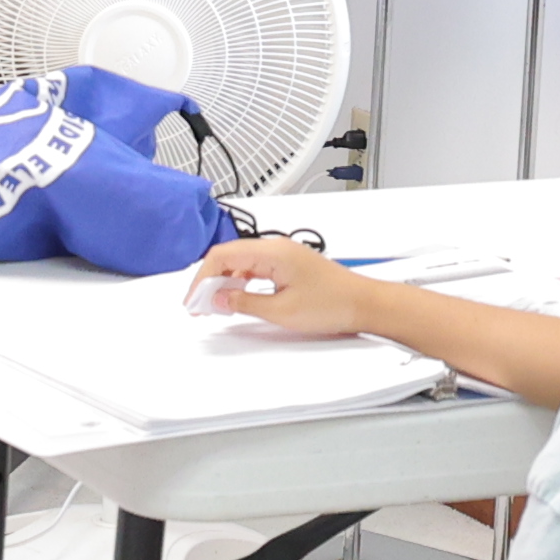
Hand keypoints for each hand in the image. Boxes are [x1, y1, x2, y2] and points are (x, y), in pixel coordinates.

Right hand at [182, 236, 375, 338]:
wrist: (366, 304)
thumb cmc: (333, 303)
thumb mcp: (281, 310)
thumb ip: (244, 303)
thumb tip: (218, 299)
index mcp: (272, 252)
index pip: (222, 256)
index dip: (202, 278)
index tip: (194, 299)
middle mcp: (276, 248)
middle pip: (229, 257)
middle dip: (210, 281)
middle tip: (199, 306)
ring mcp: (284, 256)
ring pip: (241, 263)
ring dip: (225, 283)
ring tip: (215, 306)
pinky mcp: (290, 265)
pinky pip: (256, 269)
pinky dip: (241, 283)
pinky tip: (237, 299)